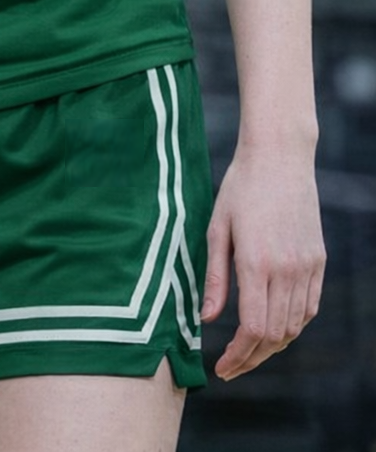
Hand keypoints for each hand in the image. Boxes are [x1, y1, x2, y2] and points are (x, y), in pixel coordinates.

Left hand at [202, 145, 324, 379]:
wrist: (279, 157)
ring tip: (248, 351)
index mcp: (257, 262)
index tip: (221, 368)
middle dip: (252, 359)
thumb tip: (205, 319)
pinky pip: (309, 307)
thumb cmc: (240, 187)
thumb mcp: (217, 227)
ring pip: (295, 326)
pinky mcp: (318, 261)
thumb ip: (214, 277)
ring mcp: (307, 266)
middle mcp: (287, 270)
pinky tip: (273, 327)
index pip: (252, 328)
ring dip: (272, 346)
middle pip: (275, 335)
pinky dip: (293, 325)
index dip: (237, 356)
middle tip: (231, 368)